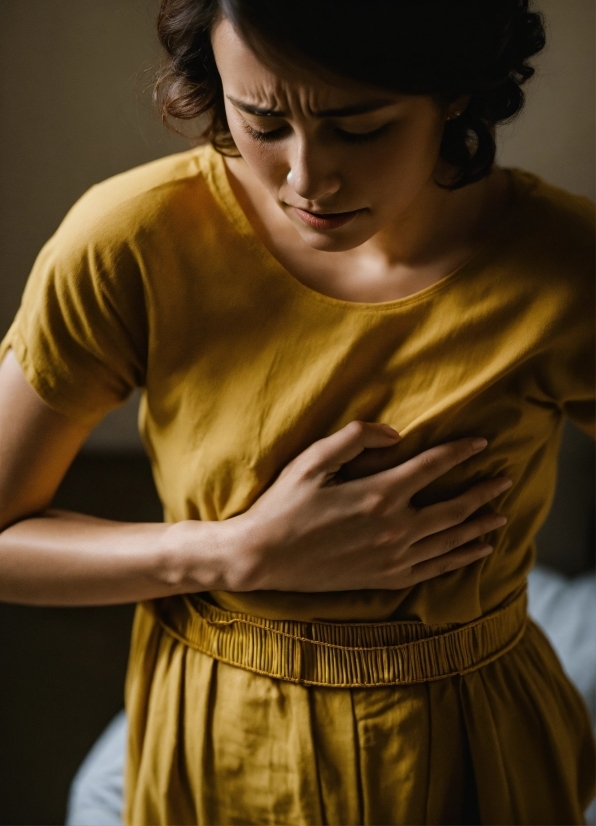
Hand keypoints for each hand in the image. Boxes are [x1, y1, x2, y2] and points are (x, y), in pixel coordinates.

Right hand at [232, 421, 510, 591]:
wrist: (262, 557)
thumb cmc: (284, 505)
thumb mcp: (312, 460)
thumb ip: (355, 438)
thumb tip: (394, 433)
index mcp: (379, 494)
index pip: (433, 467)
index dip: (460, 452)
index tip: (481, 443)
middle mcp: (395, 528)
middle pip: (455, 508)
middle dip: (484, 492)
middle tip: (506, 480)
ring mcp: (393, 557)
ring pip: (451, 540)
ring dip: (480, 527)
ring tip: (502, 517)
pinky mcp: (386, 578)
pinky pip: (435, 568)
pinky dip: (461, 559)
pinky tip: (476, 552)